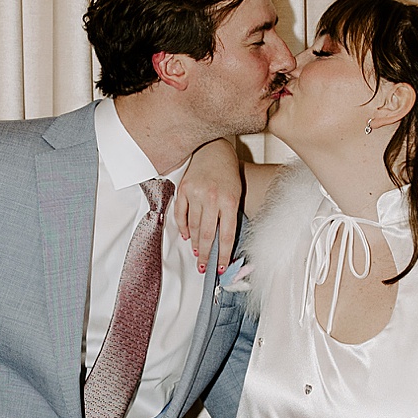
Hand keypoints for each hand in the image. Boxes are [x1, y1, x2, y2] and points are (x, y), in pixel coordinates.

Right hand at [175, 138, 244, 271]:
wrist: (214, 150)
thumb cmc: (228, 174)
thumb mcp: (236, 195)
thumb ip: (230, 216)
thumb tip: (222, 242)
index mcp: (230, 201)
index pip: (226, 235)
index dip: (223, 254)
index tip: (220, 267)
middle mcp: (212, 198)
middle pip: (207, 235)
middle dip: (205, 255)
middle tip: (203, 268)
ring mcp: (196, 193)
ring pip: (193, 226)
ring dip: (194, 243)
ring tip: (196, 254)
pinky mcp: (184, 189)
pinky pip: (180, 214)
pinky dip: (182, 227)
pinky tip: (186, 236)